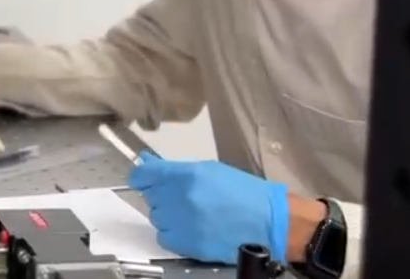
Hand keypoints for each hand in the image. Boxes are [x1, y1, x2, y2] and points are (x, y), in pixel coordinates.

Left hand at [129, 153, 288, 264]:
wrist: (269, 222)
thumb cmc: (245, 193)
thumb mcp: (211, 170)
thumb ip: (177, 170)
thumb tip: (149, 165)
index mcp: (187, 175)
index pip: (144, 174)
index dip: (140, 176)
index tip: (141, 178)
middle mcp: (180, 197)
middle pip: (150, 196)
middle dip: (162, 196)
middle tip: (182, 197)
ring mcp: (183, 222)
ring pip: (157, 217)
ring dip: (168, 215)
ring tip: (192, 214)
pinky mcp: (188, 244)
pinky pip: (164, 237)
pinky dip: (173, 234)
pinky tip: (191, 229)